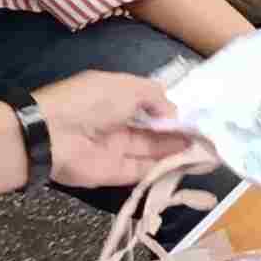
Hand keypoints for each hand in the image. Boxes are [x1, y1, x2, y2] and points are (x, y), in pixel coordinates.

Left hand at [31, 71, 201, 190]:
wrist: (53, 134)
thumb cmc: (91, 101)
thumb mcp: (127, 86)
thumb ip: (155, 97)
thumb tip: (174, 113)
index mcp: (116, 97)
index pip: (148, 103)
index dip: (171, 109)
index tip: (196, 115)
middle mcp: (117, 122)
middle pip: (153, 129)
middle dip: (179, 131)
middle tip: (208, 136)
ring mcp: (115, 149)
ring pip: (151, 150)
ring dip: (177, 150)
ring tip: (206, 150)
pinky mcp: (113, 173)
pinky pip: (142, 170)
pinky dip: (164, 168)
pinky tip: (188, 164)